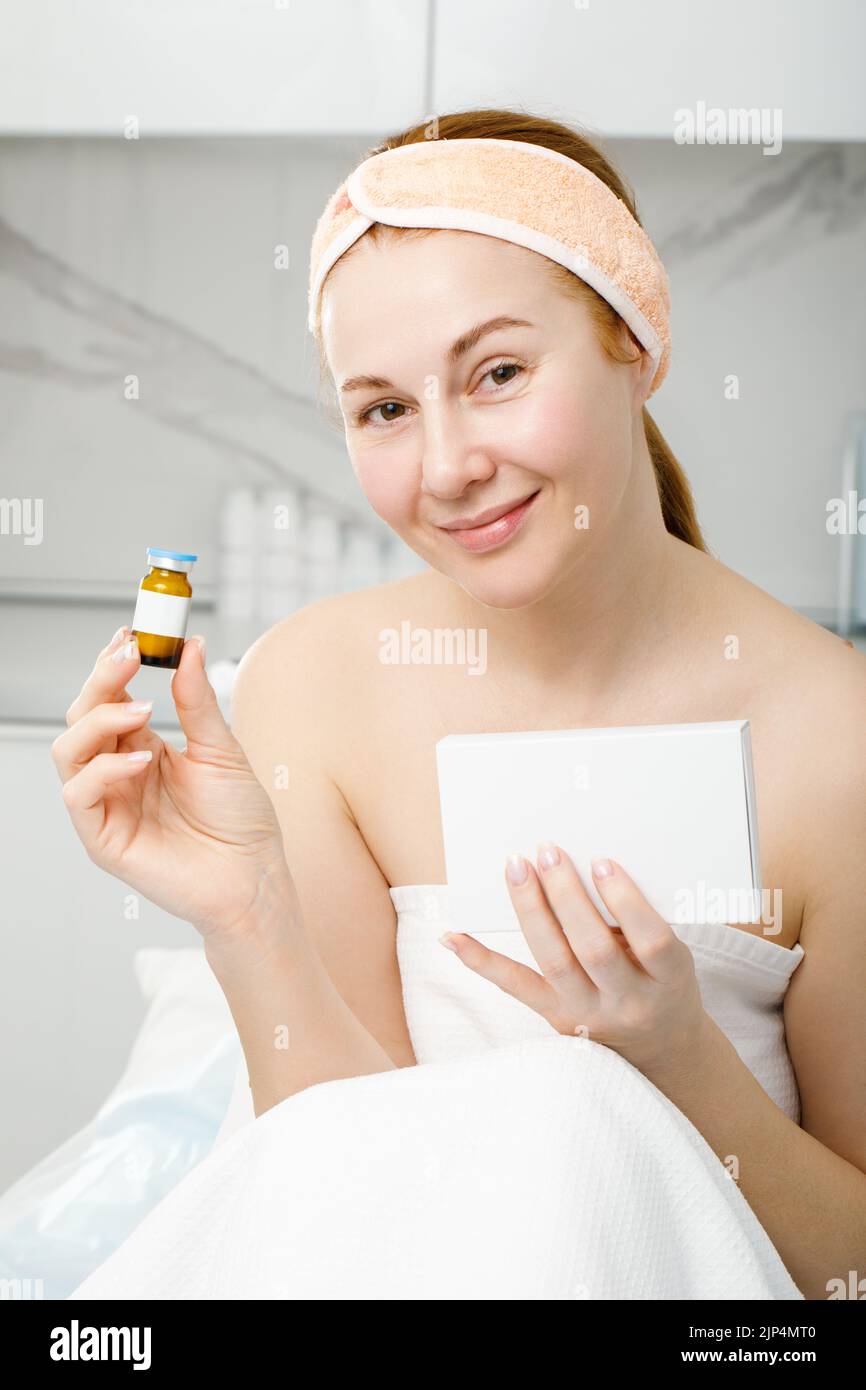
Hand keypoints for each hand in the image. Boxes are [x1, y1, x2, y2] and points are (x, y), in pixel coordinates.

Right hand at [52, 625, 298, 948]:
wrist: (254, 877)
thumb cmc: (240, 821)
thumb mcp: (222, 749)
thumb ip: (197, 701)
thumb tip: (188, 646)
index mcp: (141, 748)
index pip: (110, 699)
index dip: (111, 666)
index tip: (130, 634)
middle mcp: (117, 773)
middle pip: (82, 716)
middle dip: (100, 681)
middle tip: (129, 654)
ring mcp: (107, 805)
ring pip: (68, 750)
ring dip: (98, 720)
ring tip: (141, 710)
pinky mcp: (102, 838)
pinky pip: (79, 795)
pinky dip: (104, 770)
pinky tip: (142, 759)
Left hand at [440, 842, 709, 1076]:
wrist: (660, 1048)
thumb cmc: (664, 983)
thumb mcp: (672, 956)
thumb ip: (637, 922)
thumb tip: (587, 866)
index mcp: (668, 980)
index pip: (651, 941)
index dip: (626, 901)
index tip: (602, 861)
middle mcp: (628, 1002)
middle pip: (593, 949)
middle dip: (567, 896)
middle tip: (547, 851)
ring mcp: (588, 1014)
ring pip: (553, 962)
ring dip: (531, 910)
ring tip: (517, 868)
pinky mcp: (555, 1018)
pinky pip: (514, 986)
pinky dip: (481, 960)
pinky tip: (453, 936)